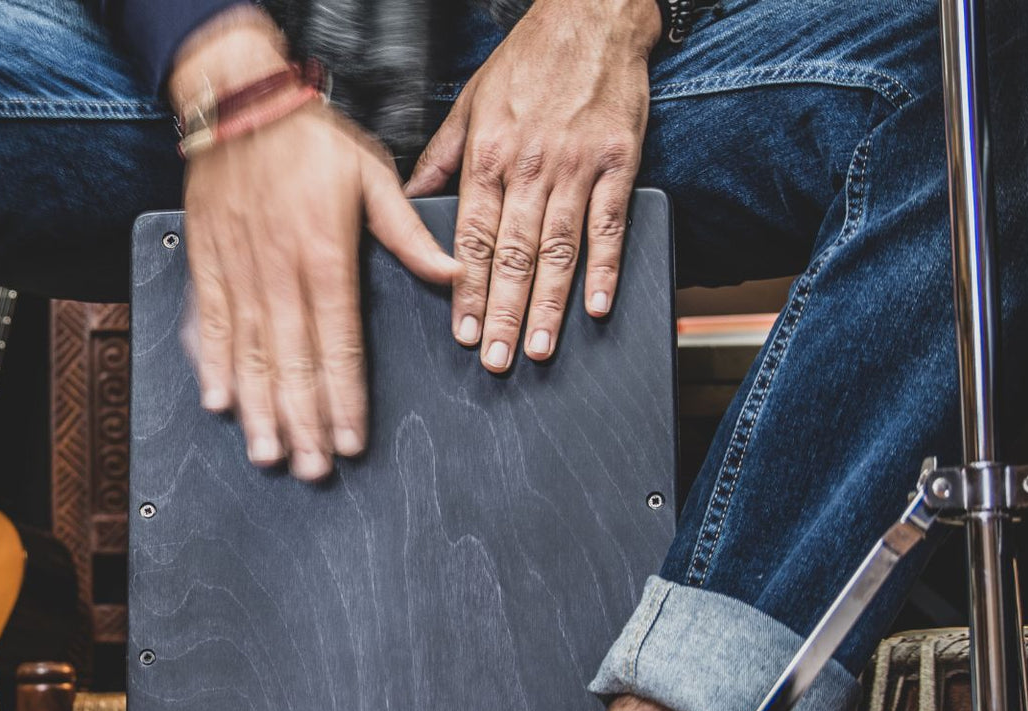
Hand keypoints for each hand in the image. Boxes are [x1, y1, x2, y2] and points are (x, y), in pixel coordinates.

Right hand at [173, 10, 459, 480]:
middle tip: (310, 470)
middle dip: (304, 422)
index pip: (339, 345)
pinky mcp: (207, 264)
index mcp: (325, 256)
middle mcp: (278, 272)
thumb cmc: (311, 140)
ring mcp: (238, 271)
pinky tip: (220, 402)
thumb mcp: (373, 177)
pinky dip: (211, 365)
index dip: (344, 399)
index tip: (350, 442)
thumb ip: (410, 235)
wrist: (242, 105)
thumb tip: (454, 274)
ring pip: (248, 354)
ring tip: (269, 453)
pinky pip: (207, 323)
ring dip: (259, 408)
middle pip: (293, 363)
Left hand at [403, 0, 659, 371]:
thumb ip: (441, 159)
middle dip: (501, 313)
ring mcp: (576, 165)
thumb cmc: (527, 61)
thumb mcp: (468, 103)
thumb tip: (409, 202)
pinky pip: (610, 223)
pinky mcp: (619, 161)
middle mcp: (529, 164)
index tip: (460, 329)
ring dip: (549, 304)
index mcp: (487, 154)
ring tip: (539, 349)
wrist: (591, 16)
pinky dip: (606, 268)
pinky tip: (597, 306)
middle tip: (494, 359)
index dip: (464, 288)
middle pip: (511, 253)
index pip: (470, 236)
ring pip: (558, 248)